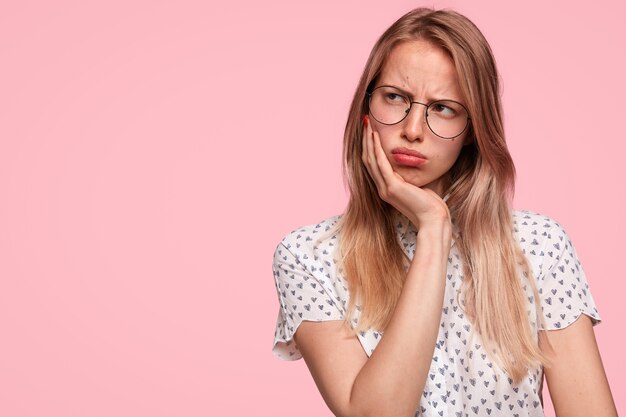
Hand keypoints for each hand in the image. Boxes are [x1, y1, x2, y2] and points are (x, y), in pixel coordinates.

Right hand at [361, 115, 450, 229]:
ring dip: (368, 140)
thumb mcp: (418, 184)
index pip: (373, 165)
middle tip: (366, 122)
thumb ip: (411, 173)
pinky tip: (375, 136)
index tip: (371, 131)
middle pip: (368, 160)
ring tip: (368, 124)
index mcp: (387, 189)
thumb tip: (414, 158)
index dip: (370, 147)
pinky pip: (381, 164)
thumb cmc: (431, 204)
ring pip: (371, 160)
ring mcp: (385, 189)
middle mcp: (382, 189)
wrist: (433, 220)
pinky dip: (376, 149)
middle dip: (366, 140)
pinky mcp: (392, 187)